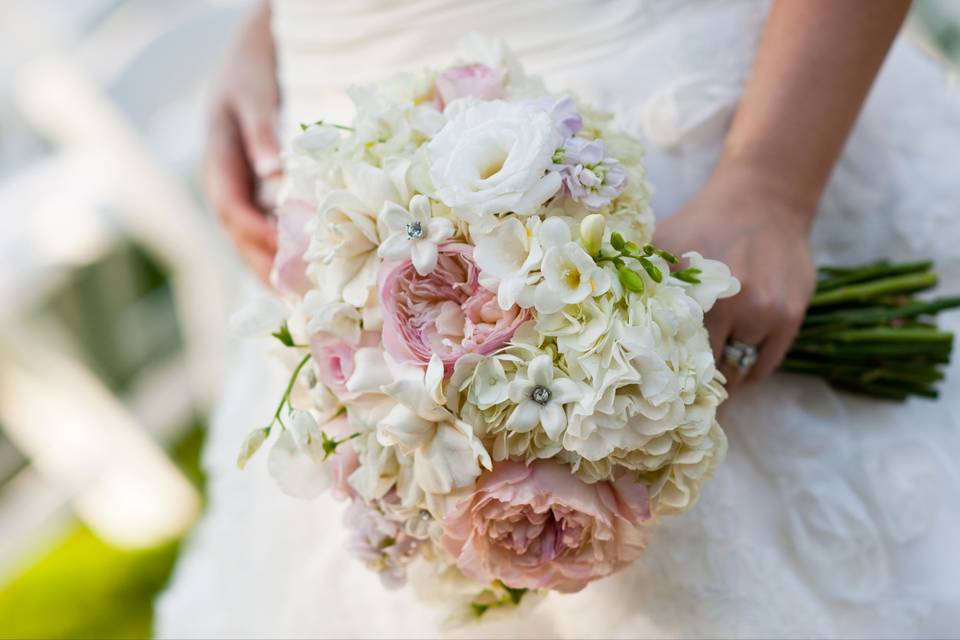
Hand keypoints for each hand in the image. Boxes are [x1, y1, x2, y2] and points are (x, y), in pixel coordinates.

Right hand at [203, 1, 279, 282]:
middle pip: (239, 235)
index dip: (258, 234)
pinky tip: (304, 273)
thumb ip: (260, 132)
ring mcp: (237, 191)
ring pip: (249, 239)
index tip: (287, 256)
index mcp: (217, 162)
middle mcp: (223, 184)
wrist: (247, 57)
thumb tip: (273, 171)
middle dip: (264, 267)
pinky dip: (280, 252)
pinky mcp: (254, 193)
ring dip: (271, 269)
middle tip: (294, 299)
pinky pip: (264, 229)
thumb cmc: (252, 71)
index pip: (233, 209)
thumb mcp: (253, 94)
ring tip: (300, 300)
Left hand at [655, 161, 816, 390]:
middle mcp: (736, 306)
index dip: (662, 371)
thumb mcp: (665, 241)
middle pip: (707, 366)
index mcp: (697, 292)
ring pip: (736, 369)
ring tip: (703, 385)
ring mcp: (767, 313)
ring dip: (720, 380)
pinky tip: (732, 374)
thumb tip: (599, 307)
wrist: (764, 198)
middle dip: (690, 380)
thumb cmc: (705, 221)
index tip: (652, 385)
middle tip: (675, 392)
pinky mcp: (790, 316)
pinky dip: (747, 374)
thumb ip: (636, 274)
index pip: (675, 353)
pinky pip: (764, 365)